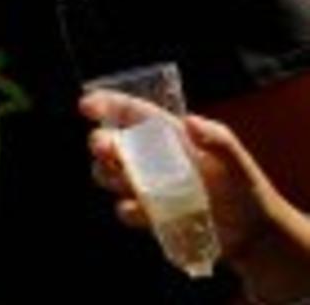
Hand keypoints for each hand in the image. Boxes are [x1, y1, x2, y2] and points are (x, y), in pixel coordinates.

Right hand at [81, 96, 279, 261]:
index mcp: (169, 136)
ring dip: (109, 175)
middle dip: (100, 143)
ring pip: (108, 174)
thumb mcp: (238, 161)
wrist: (252, 233)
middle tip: (104, 148)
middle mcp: (151, 157)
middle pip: (110, 142)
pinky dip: (127, 209)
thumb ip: (219, 140)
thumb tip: (189, 121)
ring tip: (128, 183)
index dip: (106, 104)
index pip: (131, 112)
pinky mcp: (149, 213)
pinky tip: (141, 212)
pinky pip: (124, 208)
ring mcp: (147, 185)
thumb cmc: (245, 188)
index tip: (85, 105)